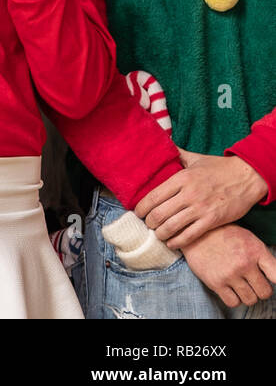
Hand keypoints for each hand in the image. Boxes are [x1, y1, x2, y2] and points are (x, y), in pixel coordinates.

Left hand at [135, 152, 268, 247]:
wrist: (248, 177)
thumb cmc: (219, 167)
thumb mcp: (195, 158)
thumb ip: (176, 153)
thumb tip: (162, 143)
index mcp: (181, 178)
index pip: (153, 196)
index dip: (142, 208)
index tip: (137, 212)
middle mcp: (189, 194)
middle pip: (159, 213)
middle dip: (149, 222)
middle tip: (148, 224)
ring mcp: (201, 208)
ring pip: (172, 226)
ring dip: (161, 234)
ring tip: (158, 234)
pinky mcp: (213, 220)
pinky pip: (190, 235)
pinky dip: (177, 242)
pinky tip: (172, 243)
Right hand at [181, 223, 275, 307]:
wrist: (195, 233)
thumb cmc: (226, 236)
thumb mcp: (250, 240)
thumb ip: (264, 258)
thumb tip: (275, 279)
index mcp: (256, 251)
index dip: (274, 281)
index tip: (268, 280)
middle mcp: (244, 263)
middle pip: (265, 292)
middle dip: (260, 289)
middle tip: (252, 282)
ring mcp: (229, 274)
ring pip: (250, 300)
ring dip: (247, 295)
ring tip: (240, 284)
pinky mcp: (215, 282)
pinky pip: (233, 302)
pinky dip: (234, 298)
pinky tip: (230, 288)